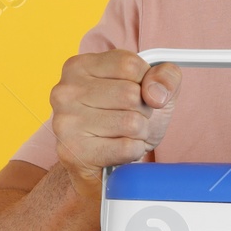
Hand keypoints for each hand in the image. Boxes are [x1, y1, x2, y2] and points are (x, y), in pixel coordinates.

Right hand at [50, 50, 181, 199]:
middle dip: (143, 111)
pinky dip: (133, 151)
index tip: (137, 93)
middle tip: (129, 118)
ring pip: (131, 123)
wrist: (105, 165)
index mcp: (79, 66)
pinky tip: (118, 151)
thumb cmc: (125, 118)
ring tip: (123, 135)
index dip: (145, 83)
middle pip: (130, 95)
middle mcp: (65, 91)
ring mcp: (65, 122)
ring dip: (139, 133)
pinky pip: (127, 148)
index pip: (129, 65)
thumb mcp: (152, 88)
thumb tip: (156, 94)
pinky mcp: (73, 152)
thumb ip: (165, 76)